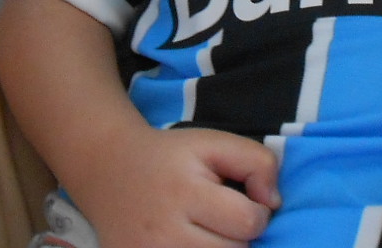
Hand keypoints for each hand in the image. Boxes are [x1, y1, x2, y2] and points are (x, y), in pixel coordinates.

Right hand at [71, 124, 278, 247]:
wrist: (108, 169)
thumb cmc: (170, 157)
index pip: (248, 222)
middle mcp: (164, 232)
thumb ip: (256, 161)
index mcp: (185, 192)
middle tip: (219, 219)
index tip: (242, 202)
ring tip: (205, 234)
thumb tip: (273, 203)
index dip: (256, 213)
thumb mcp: (213, 143)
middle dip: (237, 237)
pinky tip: (192, 243)